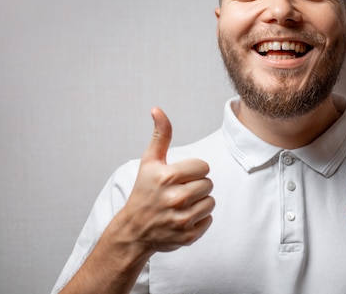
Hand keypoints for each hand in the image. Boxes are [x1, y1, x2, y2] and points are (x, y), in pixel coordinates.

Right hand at [116, 107, 214, 253]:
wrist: (134, 230)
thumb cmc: (143, 192)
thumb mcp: (149, 162)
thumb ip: (160, 135)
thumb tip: (157, 109)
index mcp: (167, 177)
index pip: (203, 167)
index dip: (193, 170)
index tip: (179, 177)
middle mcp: (175, 198)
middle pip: (208, 184)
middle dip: (196, 186)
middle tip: (179, 191)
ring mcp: (181, 219)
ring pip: (210, 202)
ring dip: (199, 202)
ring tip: (181, 204)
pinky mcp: (188, 235)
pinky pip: (208, 219)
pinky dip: (199, 219)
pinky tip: (183, 218)